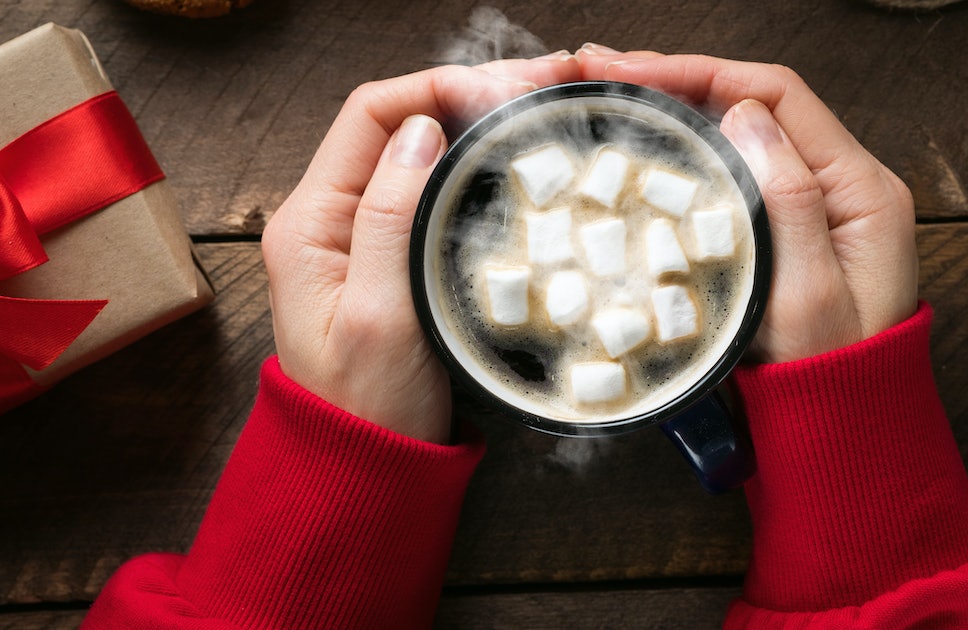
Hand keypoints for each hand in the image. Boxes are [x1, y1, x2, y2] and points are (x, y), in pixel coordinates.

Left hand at [262, 55, 580, 441]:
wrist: (367, 470)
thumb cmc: (366, 409)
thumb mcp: (379, 316)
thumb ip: (390, 219)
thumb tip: (422, 129)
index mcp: (311, 222)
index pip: (371, 114)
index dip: (436, 87)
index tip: (502, 92)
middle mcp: (333, 217)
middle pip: (399, 122)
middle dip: (467, 93)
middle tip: (540, 88)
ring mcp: (365, 235)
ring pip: (422, 152)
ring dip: (477, 124)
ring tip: (538, 112)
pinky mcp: (397, 258)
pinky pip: (435, 190)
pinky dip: (477, 166)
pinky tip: (516, 161)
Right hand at [576, 44, 916, 362]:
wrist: (840, 432)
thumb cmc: (829, 377)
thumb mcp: (808, 292)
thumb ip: (787, 198)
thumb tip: (744, 114)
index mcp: (861, 189)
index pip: (778, 95)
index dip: (703, 73)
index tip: (637, 73)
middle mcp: (846, 185)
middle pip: (759, 102)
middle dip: (684, 79)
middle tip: (609, 73)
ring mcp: (820, 204)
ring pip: (747, 130)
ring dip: (684, 106)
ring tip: (620, 94)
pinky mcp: (794, 228)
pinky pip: (743, 168)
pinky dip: (695, 147)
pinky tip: (655, 142)